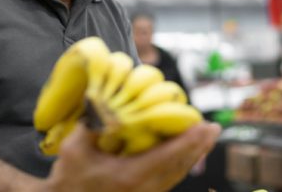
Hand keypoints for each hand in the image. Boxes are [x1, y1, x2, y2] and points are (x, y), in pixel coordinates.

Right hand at [45, 122, 221, 191]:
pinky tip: (186, 151)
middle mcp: (144, 188)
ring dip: (193, 154)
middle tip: (212, 128)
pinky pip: (169, 178)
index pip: (168, 156)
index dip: (189, 140)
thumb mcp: (75, 148)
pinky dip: (180, 162)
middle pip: (180, 166)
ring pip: (177, 174)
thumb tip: (104, 98)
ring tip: (205, 136)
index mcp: (130, 175)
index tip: (205, 127)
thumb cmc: (69, 179)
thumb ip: (92, 124)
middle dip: (198, 146)